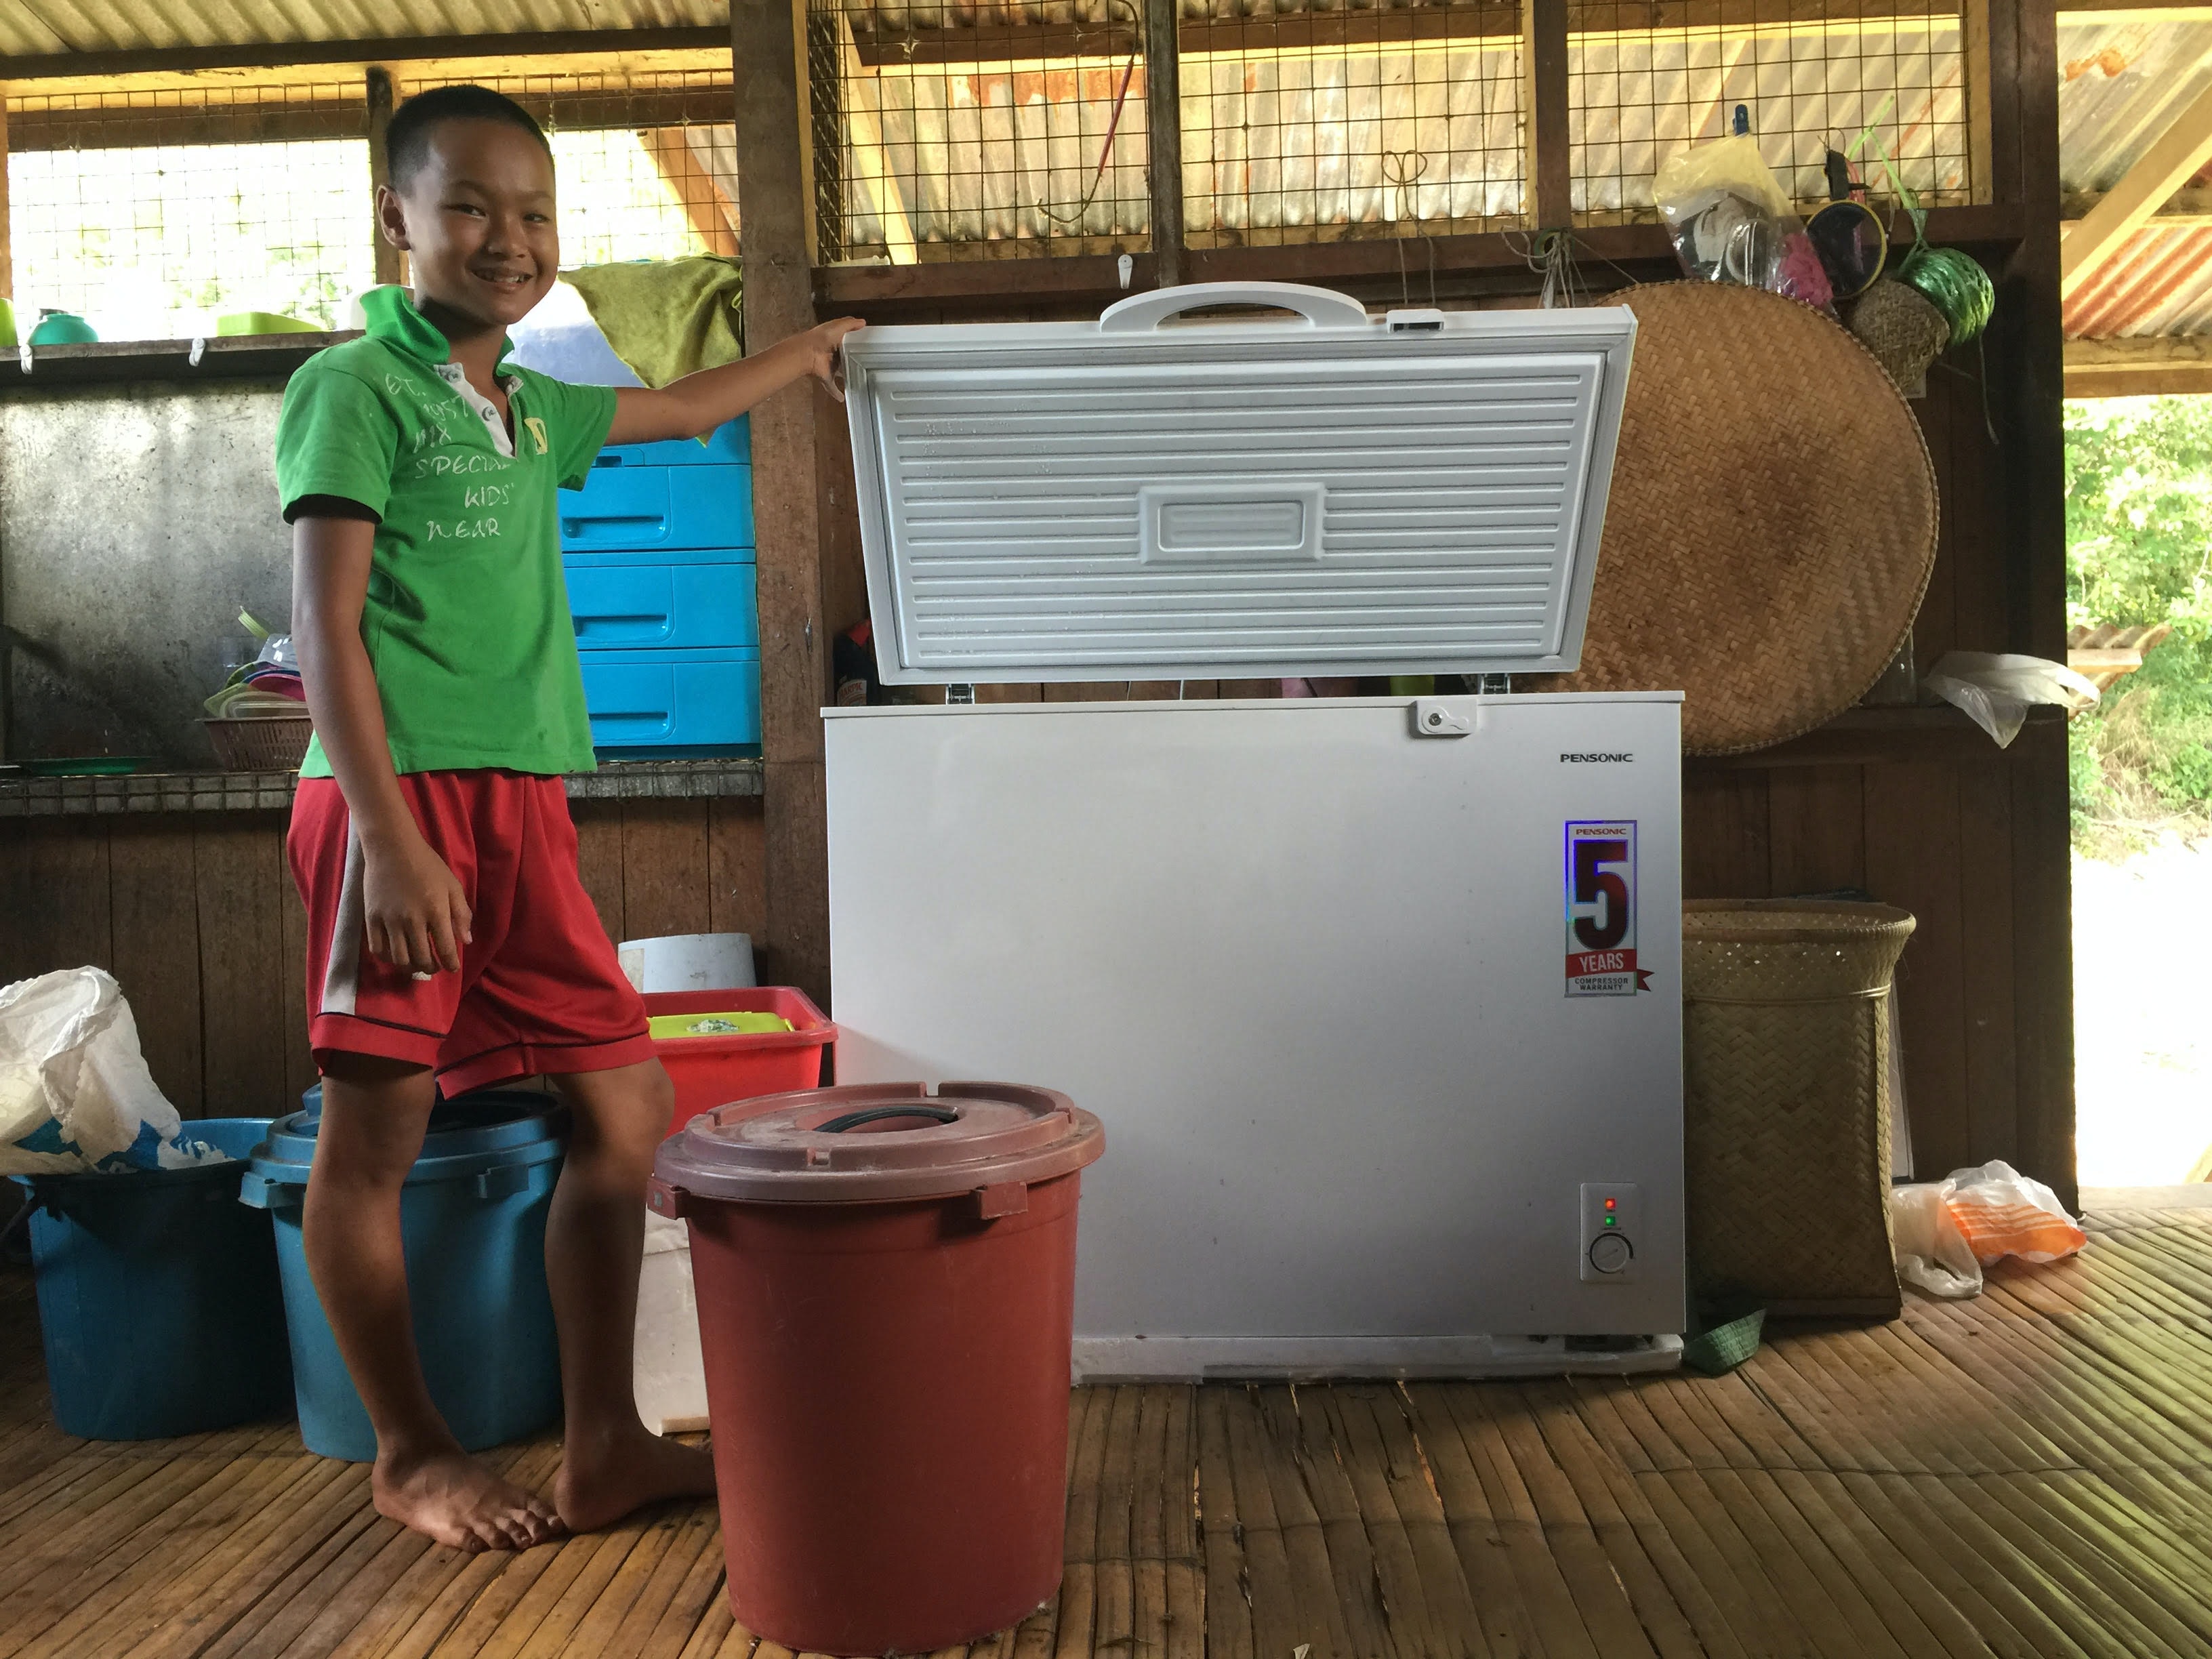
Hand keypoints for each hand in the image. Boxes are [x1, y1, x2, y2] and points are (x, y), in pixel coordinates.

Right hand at [360, 829, 472, 974]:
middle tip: (435, 966)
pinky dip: (388, 958)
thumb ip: (461, 914)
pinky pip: (377, 949)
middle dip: (431, 968)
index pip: (445, 949)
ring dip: (410, 967)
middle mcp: (412, 920)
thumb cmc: (428, 865)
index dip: (451, 964)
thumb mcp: (452, 886)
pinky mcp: (371, 918)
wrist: (392, 847)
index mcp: (436, 911)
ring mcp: (389, 920)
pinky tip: (396, 955)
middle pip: (421, 958)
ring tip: (416, 963)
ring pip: (399, 959)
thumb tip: (466, 941)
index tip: (453, 968)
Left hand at [799, 317, 865, 401]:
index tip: (868, 347)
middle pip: (844, 358)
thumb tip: (863, 322)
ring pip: (840, 372)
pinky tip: (842, 398)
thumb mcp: (838, 326)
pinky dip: (836, 393)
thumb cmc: (822, 338)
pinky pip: (832, 387)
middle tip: (868, 365)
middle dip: (853, 361)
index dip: (855, 343)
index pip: (847, 341)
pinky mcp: (826, 378)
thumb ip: (850, 324)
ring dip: (846, 376)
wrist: (807, 353)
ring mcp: (829, 367)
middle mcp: (832, 354)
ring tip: (860, 379)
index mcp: (834, 340)